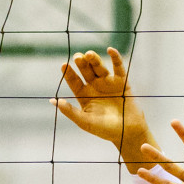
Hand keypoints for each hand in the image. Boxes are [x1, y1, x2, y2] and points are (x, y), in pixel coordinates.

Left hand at [51, 48, 155, 173]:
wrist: (128, 134)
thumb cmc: (105, 130)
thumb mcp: (85, 122)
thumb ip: (71, 112)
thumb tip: (54, 101)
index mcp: (84, 95)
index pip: (74, 81)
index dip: (69, 73)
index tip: (64, 65)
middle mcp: (95, 86)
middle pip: (86, 71)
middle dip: (82, 63)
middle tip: (78, 57)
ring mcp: (108, 83)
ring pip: (99, 67)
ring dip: (94, 59)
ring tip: (89, 55)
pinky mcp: (122, 82)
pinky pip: (118, 67)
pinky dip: (116, 58)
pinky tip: (110, 50)